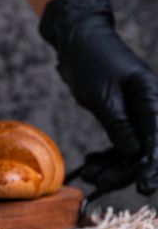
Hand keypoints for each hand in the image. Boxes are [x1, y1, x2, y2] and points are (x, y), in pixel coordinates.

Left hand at [40, 0, 157, 195]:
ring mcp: (136, 112)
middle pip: (146, 147)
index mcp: (151, 97)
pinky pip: (122, 140)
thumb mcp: (102, 95)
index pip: (156, 138)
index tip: (144, 187)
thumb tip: (136, 153)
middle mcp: (149, 106)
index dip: (151, 165)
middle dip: (125, 169)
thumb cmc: (91, 61)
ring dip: (112, 164)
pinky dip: (107, 154)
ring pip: (132, 147)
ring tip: (89, 175)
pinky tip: (91, 164)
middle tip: (99, 182)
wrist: (78, 42)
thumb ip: (119, 124)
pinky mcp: (123, 115)